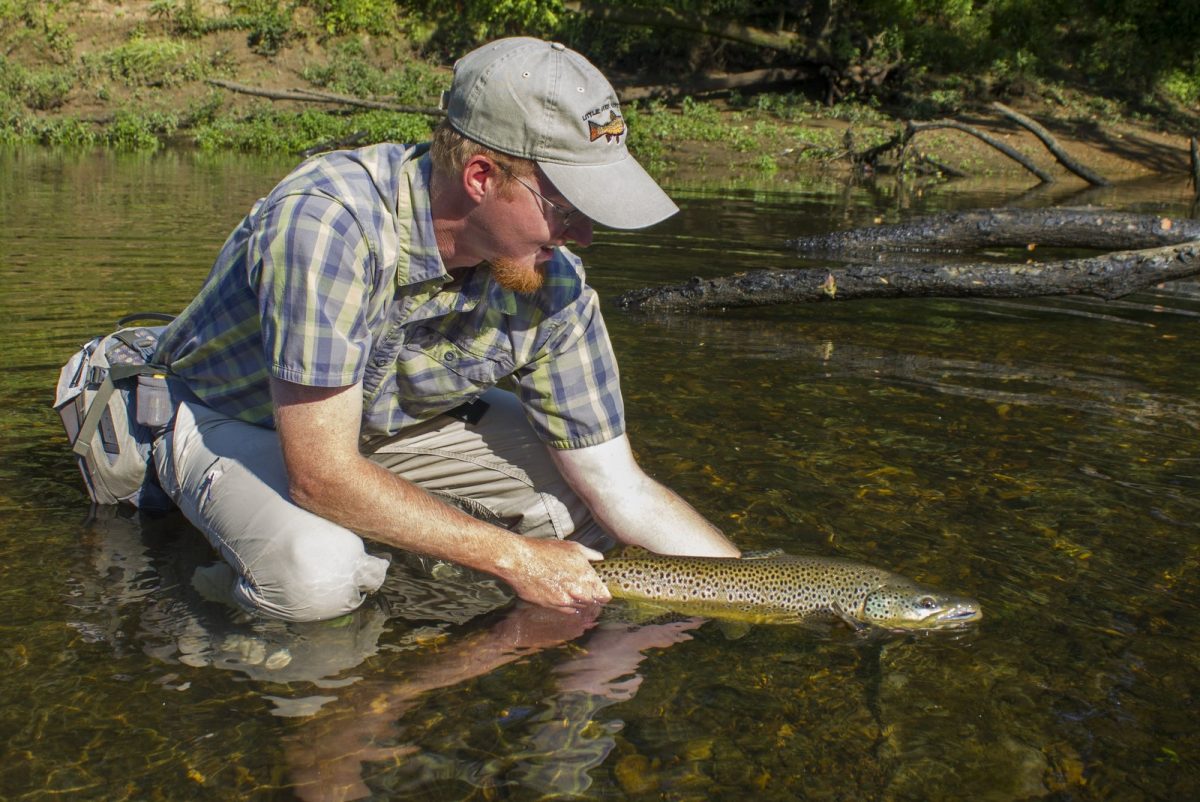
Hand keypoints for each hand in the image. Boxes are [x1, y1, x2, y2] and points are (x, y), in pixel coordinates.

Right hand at [496, 537, 611, 612]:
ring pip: (580, 608)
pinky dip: (568, 605)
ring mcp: (565, 601)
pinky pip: (566, 611)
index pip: (604, 596)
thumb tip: (601, 559)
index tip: (601, 590)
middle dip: (592, 598)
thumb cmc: (546, 551)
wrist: (521, 561)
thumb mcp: (573, 548)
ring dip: (580, 602)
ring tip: (572, 591)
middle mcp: (578, 592)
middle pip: (593, 603)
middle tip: (586, 590)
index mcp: (586, 577)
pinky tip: (563, 595)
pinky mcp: (552, 607)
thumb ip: (591, 555)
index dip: (604, 594)